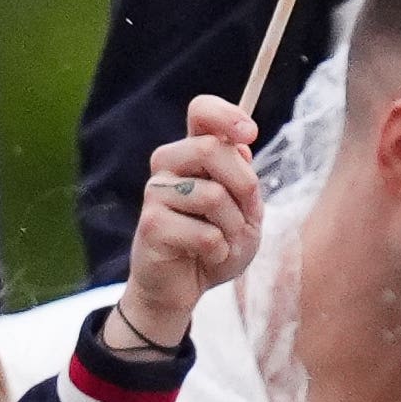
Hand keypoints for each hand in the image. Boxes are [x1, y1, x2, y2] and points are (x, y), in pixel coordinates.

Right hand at [117, 99, 264, 353]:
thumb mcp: (245, 213)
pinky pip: (205, 233)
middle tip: (247, 214)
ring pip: (212, 195)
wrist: (183, 289)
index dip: (226, 114)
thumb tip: (239, 148)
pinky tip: (207, 258)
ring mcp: (155, 194)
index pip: (201, 112)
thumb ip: (244, 180)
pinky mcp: (151, 225)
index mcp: (192, 154)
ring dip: (233, 227)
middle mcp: (168, 166)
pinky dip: (219, 251)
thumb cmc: (215, 245)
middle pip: (212, 149)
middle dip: (244, 186)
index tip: (250, 134)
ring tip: (225, 242)